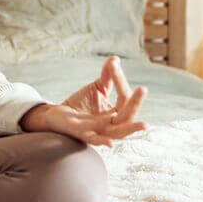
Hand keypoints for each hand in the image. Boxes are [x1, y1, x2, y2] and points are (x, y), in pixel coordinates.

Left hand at [20, 56, 148, 145]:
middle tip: (143, 89)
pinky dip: (103, 141)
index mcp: (116, 114)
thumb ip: (108, 75)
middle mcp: (110, 125)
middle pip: (128, 117)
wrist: (57, 114)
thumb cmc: (80, 103)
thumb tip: (115, 58)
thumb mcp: (97, 88)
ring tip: (145, 125)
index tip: (114, 64)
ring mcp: (97, 131)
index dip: (120, 81)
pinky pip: (94, 140)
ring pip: (118, 133)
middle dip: (136, 103)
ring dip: (131, 129)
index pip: (124, 98)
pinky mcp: (81, 134)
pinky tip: (111, 143)